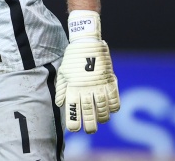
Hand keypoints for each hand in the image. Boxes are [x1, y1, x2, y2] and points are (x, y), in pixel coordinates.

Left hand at [55, 10, 119, 133]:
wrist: (87, 43)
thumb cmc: (73, 57)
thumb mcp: (63, 72)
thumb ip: (62, 89)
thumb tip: (59, 104)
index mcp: (73, 87)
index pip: (73, 110)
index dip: (74, 122)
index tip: (74, 130)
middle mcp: (86, 89)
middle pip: (89, 113)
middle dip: (89, 125)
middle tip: (90, 131)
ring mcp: (99, 86)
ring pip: (103, 109)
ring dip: (102, 117)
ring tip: (101, 121)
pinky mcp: (110, 81)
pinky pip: (114, 99)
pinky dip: (114, 107)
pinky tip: (111, 109)